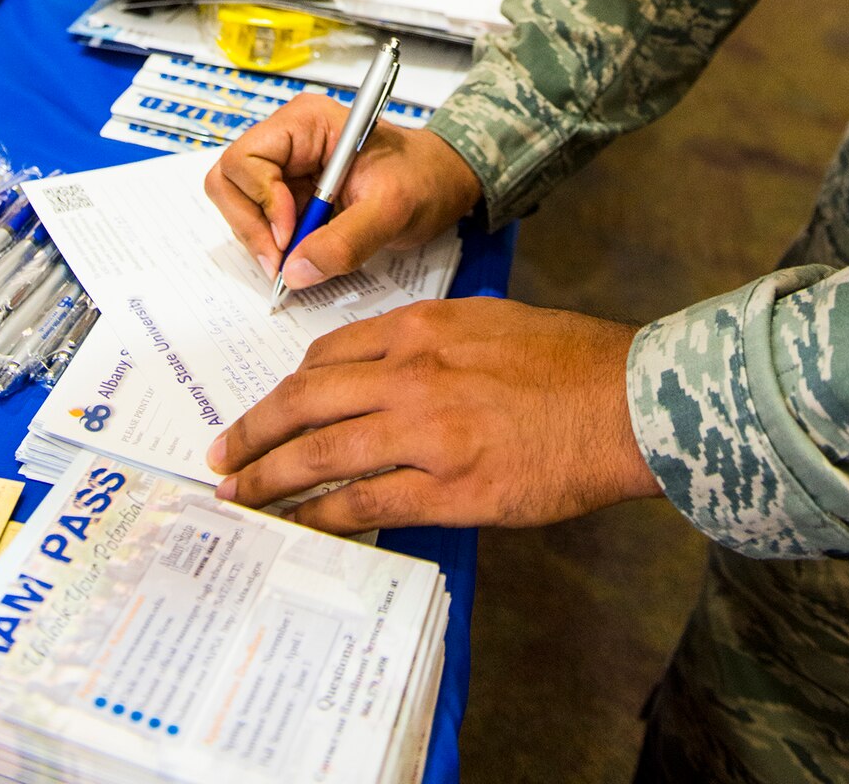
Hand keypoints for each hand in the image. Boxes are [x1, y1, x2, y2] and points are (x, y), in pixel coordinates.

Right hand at [203, 95, 482, 287]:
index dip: (260, 200)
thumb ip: (346, 240)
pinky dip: (272, 245)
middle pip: (229, 181)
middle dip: (250, 225)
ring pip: (237, 204)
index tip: (289, 235)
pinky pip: (259, 221)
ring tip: (296, 261)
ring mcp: (285, 168)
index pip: (246, 158)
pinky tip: (302, 256)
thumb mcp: (393, 210)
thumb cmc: (423, 179)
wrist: (441, 184)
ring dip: (259, 238)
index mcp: (307, 123)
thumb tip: (294, 272)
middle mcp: (287, 140)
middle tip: (281, 261)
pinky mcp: (290, 194)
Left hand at [206, 296, 661, 531]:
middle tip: (222, 455)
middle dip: (254, 432)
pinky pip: (364, 503)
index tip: (265, 410)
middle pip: (306, 402)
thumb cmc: (569, 361)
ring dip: (269, 477)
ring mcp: (427, 432)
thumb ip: (432, 344)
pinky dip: (323, 516)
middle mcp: (412, 373)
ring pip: (321, 454)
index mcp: (421, 328)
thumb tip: (388, 375)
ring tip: (239, 496)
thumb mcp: (489, 322)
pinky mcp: (449, 488)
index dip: (285, 389)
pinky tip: (299, 526)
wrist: (625, 401)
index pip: (327, 357)